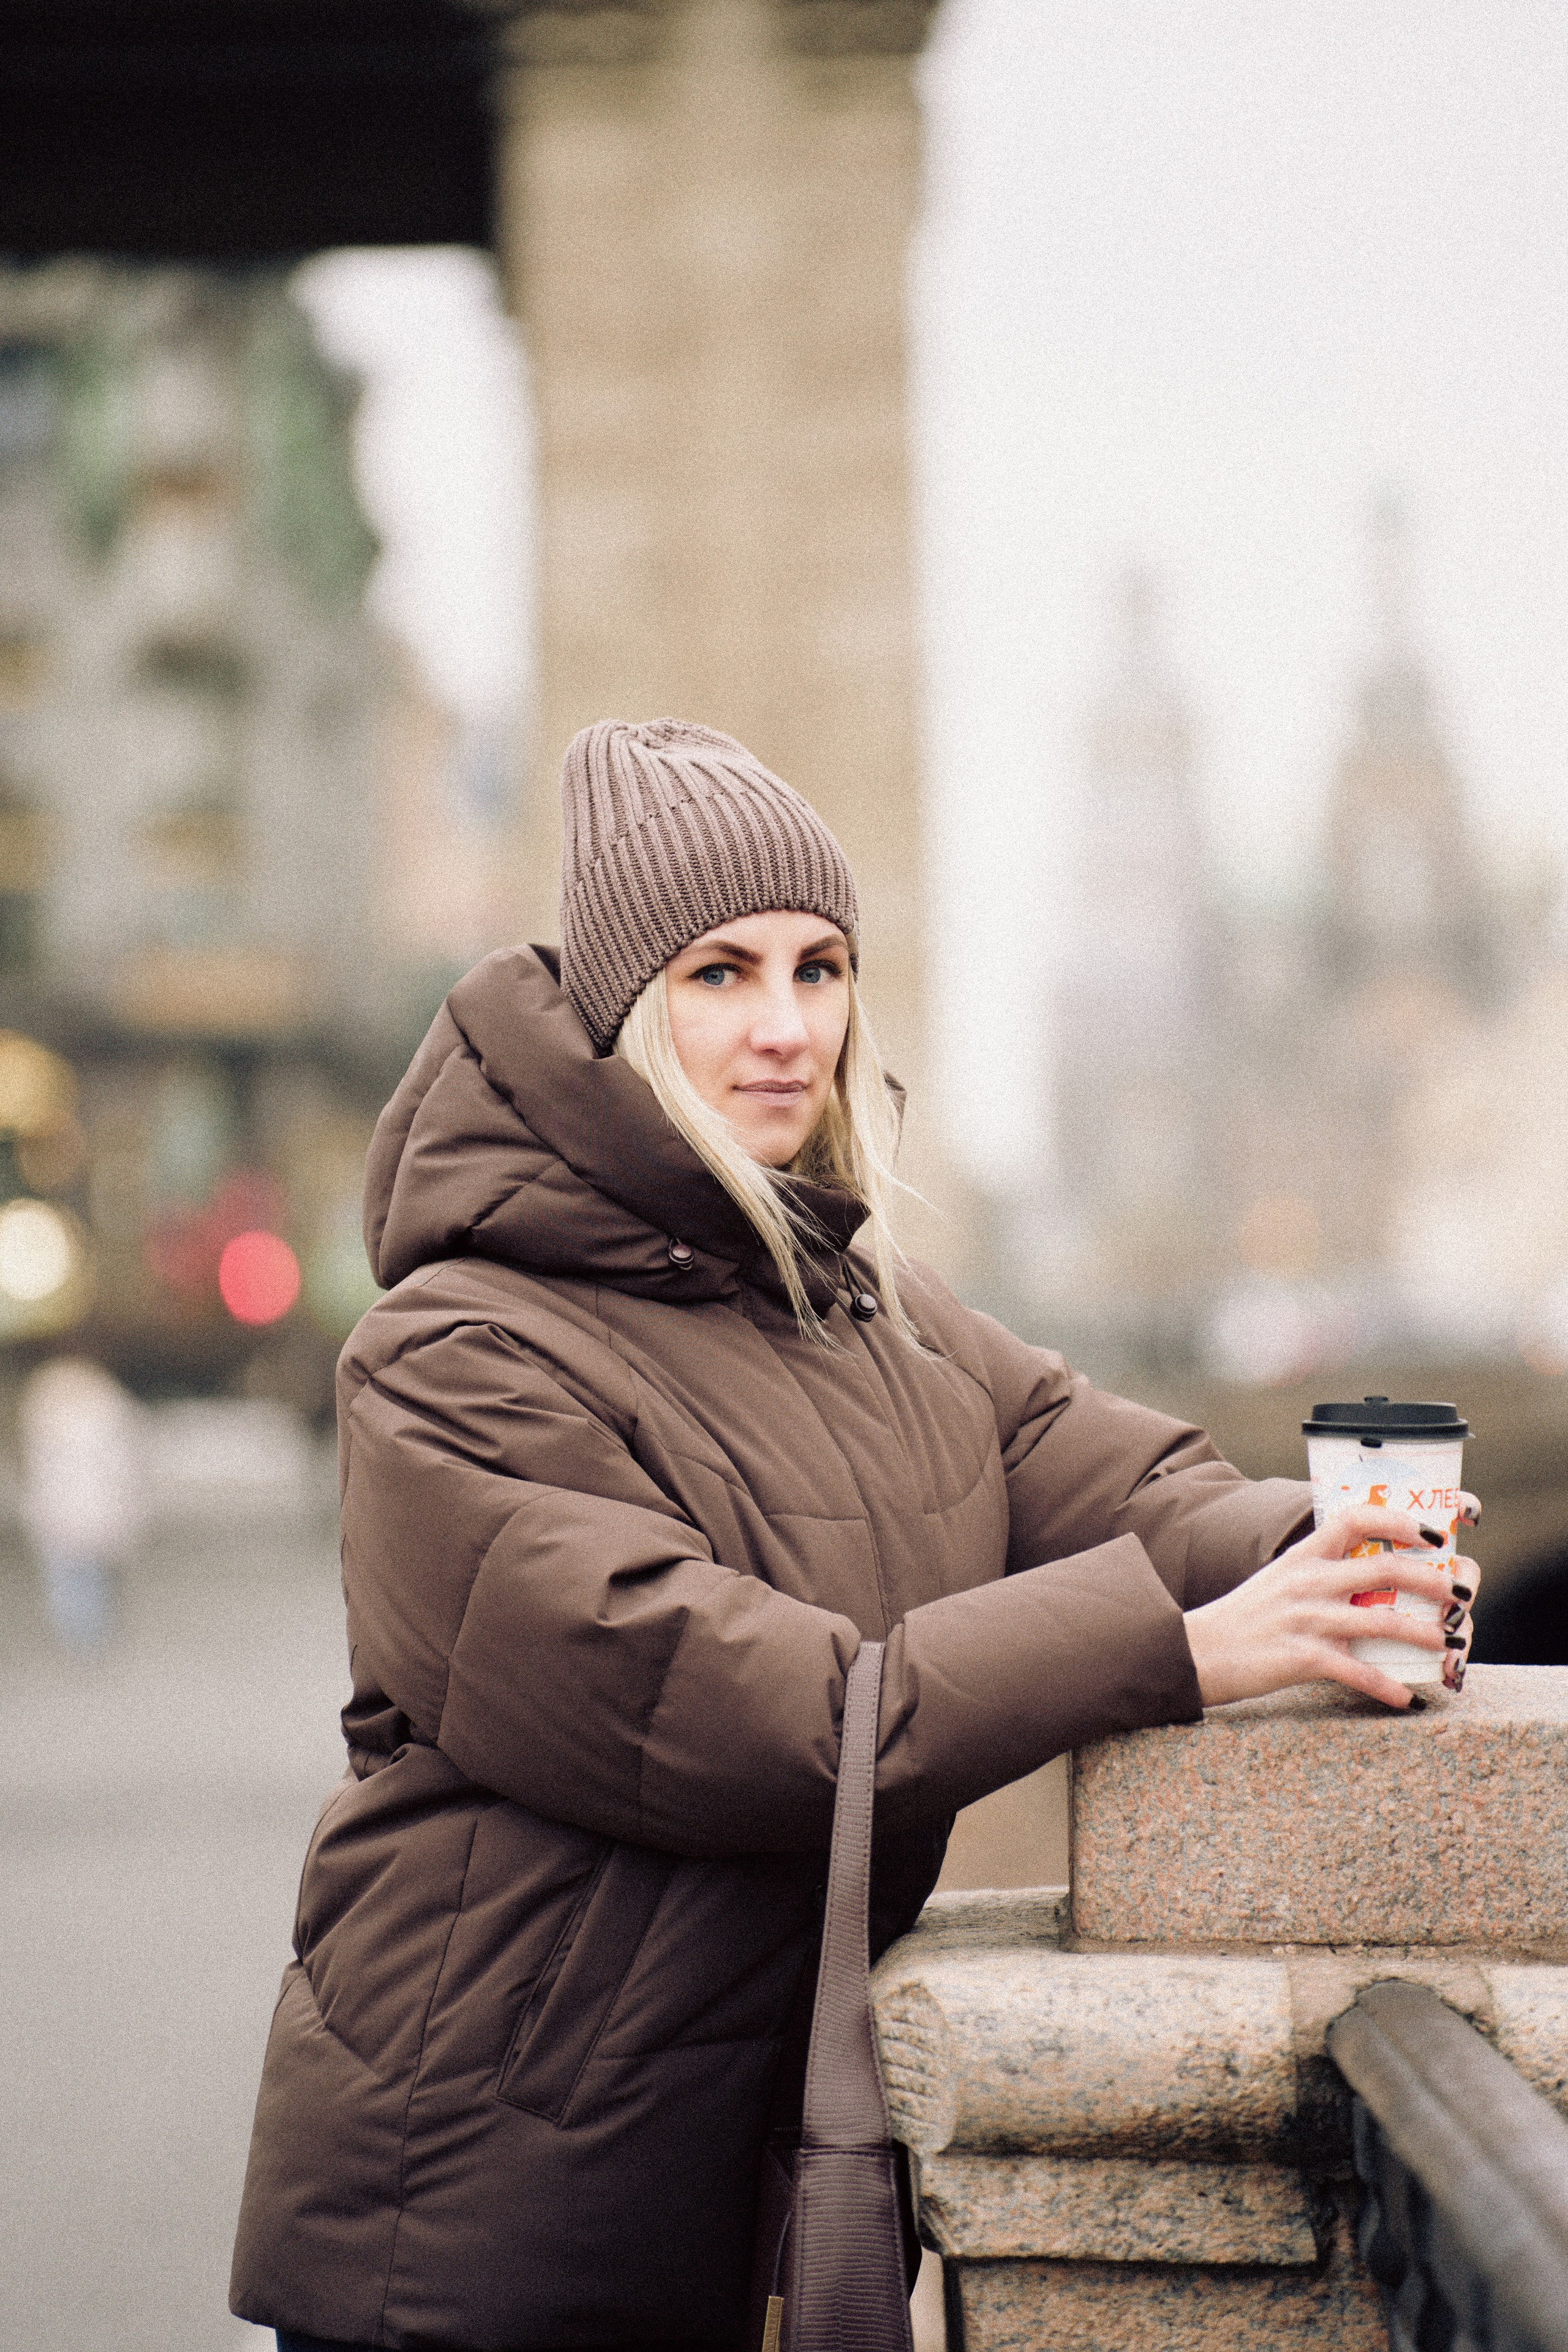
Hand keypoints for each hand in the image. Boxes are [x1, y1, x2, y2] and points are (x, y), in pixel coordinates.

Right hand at [1183, 1503, 1476, 1711]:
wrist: (1199, 1651)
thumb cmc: (1245, 1618)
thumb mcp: (1280, 1580)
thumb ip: (1320, 1572)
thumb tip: (1370, 1575)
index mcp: (1304, 1556)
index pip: (1355, 1518)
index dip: (1399, 1522)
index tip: (1432, 1535)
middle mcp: (1308, 1582)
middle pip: (1384, 1569)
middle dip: (1432, 1581)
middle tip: (1459, 1595)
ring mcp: (1306, 1619)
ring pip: (1381, 1619)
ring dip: (1424, 1633)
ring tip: (1449, 1643)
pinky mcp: (1301, 1657)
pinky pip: (1357, 1671)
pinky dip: (1387, 1686)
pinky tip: (1407, 1699)